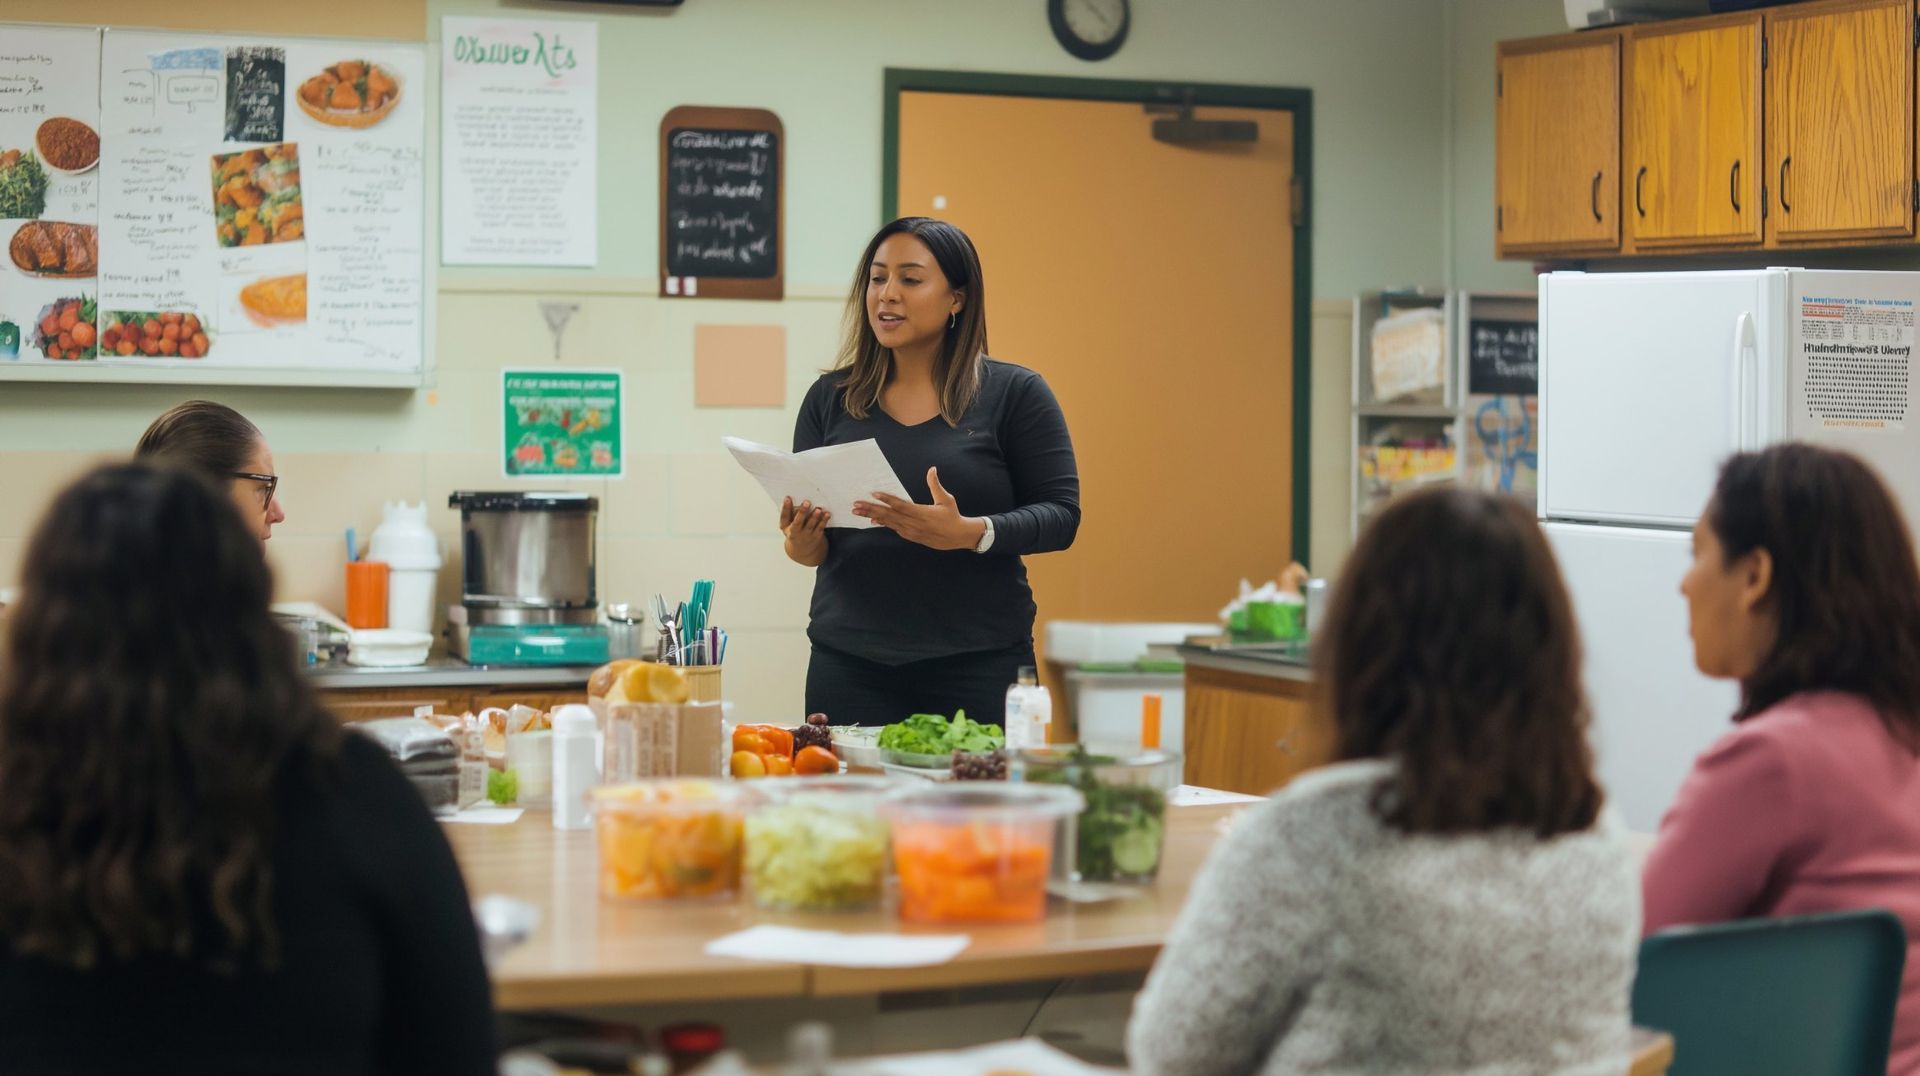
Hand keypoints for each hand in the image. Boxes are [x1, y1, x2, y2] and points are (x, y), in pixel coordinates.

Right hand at [780, 496, 829, 566]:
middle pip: (797, 522)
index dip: (785, 507)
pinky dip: (824, 521)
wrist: (802, 549)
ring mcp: (806, 535)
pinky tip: (827, 513)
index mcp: (786, 527)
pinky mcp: (816, 536)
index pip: (784, 517)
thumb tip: (794, 499)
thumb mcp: (788, 524)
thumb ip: (790, 512)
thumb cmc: (794, 530)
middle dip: (802, 512)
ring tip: (818, 509)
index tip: (787, 497)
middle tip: (806, 502)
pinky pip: (820, 528)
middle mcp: (795, 532)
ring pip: (810, 525)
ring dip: (815, 517)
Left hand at [854, 467, 986, 551]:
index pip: (901, 505)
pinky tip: (872, 519)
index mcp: (922, 513)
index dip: (886, 499)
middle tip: (856, 505)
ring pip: (888, 523)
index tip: (873, 494)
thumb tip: (932, 469)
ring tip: (858, 511)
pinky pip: (893, 528)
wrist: (958, 537)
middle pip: (889, 515)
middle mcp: (914, 524)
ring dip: (872, 516)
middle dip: (871, 509)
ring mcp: (911, 532)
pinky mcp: (910, 536)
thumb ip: (935, 485)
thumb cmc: (953, 516)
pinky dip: (882, 523)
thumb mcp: (946, 499)